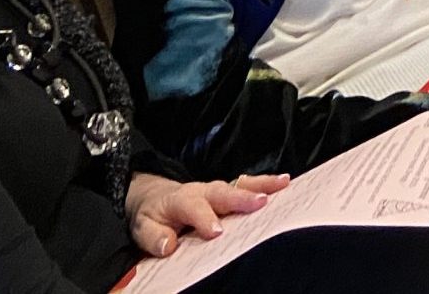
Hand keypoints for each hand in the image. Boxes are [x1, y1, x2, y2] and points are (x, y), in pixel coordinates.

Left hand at [125, 172, 286, 257]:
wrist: (155, 198)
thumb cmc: (153, 216)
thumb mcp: (143, 228)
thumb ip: (154, 237)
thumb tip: (168, 245)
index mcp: (180, 201)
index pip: (193, 208)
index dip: (204, 219)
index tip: (216, 232)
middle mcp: (202, 191)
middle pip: (223, 192)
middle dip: (242, 197)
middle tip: (261, 201)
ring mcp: (218, 189)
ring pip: (240, 184)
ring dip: (261, 185)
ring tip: (282, 184)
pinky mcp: (230, 191)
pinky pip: (248, 185)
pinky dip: (266, 184)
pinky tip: (285, 183)